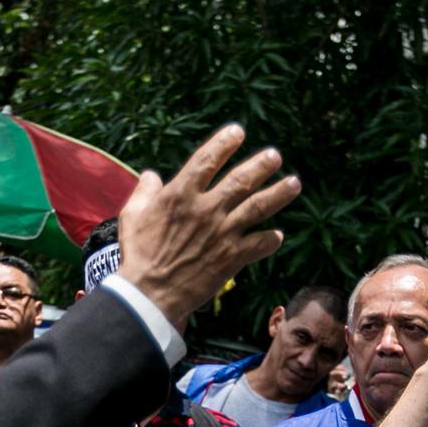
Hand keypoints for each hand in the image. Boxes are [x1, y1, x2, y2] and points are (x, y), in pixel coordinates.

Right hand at [117, 125, 302, 325]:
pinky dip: (270, 239)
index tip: (237, 131)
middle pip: (241, 180)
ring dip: (279, 193)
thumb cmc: (138, 254)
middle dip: (261, 165)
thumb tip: (152, 175)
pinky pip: (259, 244)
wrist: (149, 294)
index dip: (224, 143)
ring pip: (258, 207)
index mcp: (180, 194)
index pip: (207, 159)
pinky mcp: (231, 258)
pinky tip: (277, 235)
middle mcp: (206, 209)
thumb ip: (145, 191)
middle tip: (275, 156)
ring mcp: (222, 233)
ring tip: (294, 183)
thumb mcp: (133, 215)